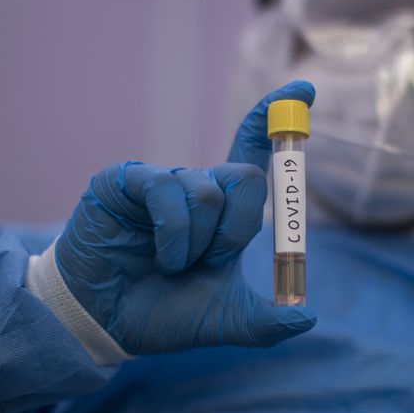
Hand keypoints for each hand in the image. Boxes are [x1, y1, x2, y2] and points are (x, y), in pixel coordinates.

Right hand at [54, 80, 316, 354]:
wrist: (107, 326)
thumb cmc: (163, 314)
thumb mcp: (224, 321)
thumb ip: (266, 322)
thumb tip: (306, 320)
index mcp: (223, 209)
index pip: (254, 151)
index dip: (276, 115)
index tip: (305, 86)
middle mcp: (195, 187)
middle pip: (246, 174)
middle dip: (238, 228)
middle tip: (211, 261)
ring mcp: (160, 181)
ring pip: (208, 192)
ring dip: (197, 243)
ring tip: (172, 266)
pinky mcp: (124, 181)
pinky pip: (167, 190)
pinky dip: (174, 234)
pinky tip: (160, 259)